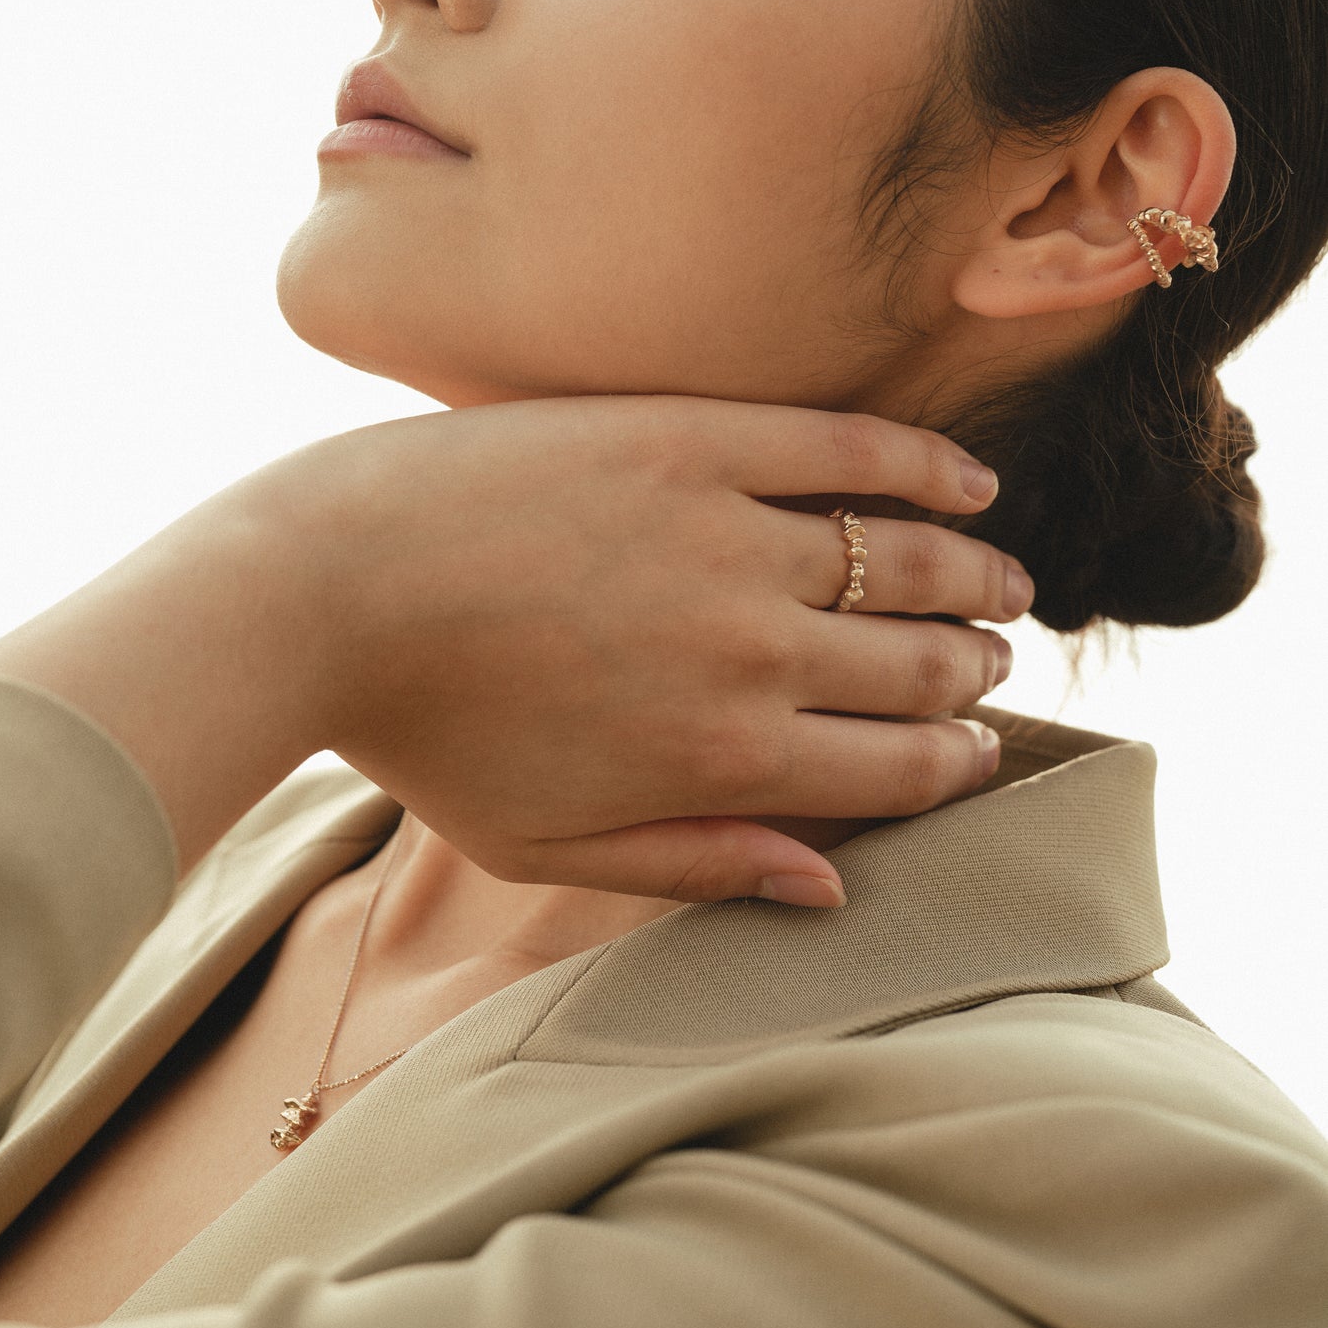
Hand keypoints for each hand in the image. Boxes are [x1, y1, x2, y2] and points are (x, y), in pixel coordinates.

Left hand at [0, 396, 1028, 901]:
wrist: (325, 589)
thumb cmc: (422, 735)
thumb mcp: (544, 848)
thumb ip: (695, 867)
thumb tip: (830, 888)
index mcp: (723, 762)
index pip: (897, 769)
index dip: (956, 762)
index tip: (977, 749)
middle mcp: (752, 653)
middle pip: (920, 666)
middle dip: (974, 673)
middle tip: (988, 664)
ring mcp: (728, 536)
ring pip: (906, 560)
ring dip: (975, 578)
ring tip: (1001, 586)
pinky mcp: (694, 439)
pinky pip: (849, 448)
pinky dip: (926, 468)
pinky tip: (967, 485)